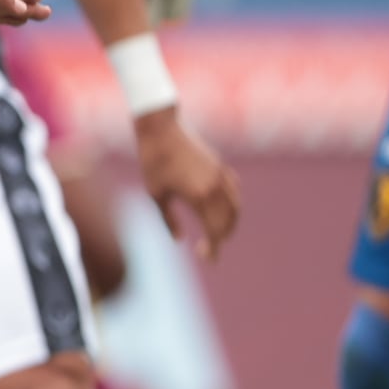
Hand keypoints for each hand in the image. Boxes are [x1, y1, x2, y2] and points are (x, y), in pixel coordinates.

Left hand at [133, 107, 241, 260]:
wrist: (161, 130)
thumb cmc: (153, 162)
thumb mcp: (156, 195)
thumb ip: (169, 220)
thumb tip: (180, 240)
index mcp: (198, 197)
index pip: (214, 231)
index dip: (213, 248)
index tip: (207, 259)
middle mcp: (215, 188)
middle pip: (228, 222)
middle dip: (221, 239)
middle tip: (209, 250)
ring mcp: (221, 176)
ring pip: (235, 207)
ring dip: (230, 223)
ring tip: (218, 234)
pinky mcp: (220, 166)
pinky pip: (233, 191)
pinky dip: (232, 204)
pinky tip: (223, 210)